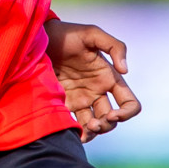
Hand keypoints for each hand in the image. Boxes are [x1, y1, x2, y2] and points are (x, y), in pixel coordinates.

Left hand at [44, 19, 140, 142]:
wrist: (40, 39)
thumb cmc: (67, 34)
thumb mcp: (92, 34)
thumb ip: (114, 46)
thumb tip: (125, 70)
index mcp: (108, 77)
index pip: (129, 102)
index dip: (126, 113)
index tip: (112, 114)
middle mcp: (98, 91)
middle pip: (111, 119)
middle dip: (106, 126)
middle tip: (93, 124)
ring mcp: (82, 98)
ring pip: (95, 125)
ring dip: (93, 132)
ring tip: (83, 131)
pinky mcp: (65, 103)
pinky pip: (75, 123)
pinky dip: (77, 132)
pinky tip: (72, 133)